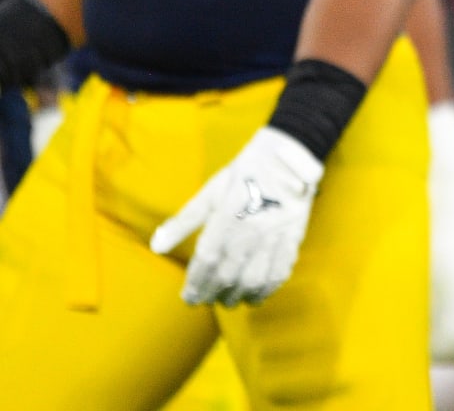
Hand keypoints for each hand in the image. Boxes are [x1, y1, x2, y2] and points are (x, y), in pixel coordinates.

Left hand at [149, 126, 323, 306]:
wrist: (287, 158)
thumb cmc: (244, 173)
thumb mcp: (210, 193)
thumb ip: (183, 221)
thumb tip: (156, 246)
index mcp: (226, 220)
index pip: (206, 262)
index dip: (195, 284)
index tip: (188, 296)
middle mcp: (249, 233)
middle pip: (227, 276)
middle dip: (213, 294)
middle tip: (204, 301)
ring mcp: (273, 238)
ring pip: (253, 280)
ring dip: (238, 296)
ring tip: (228, 301)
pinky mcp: (293, 239)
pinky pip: (280, 272)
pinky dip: (267, 289)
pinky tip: (257, 295)